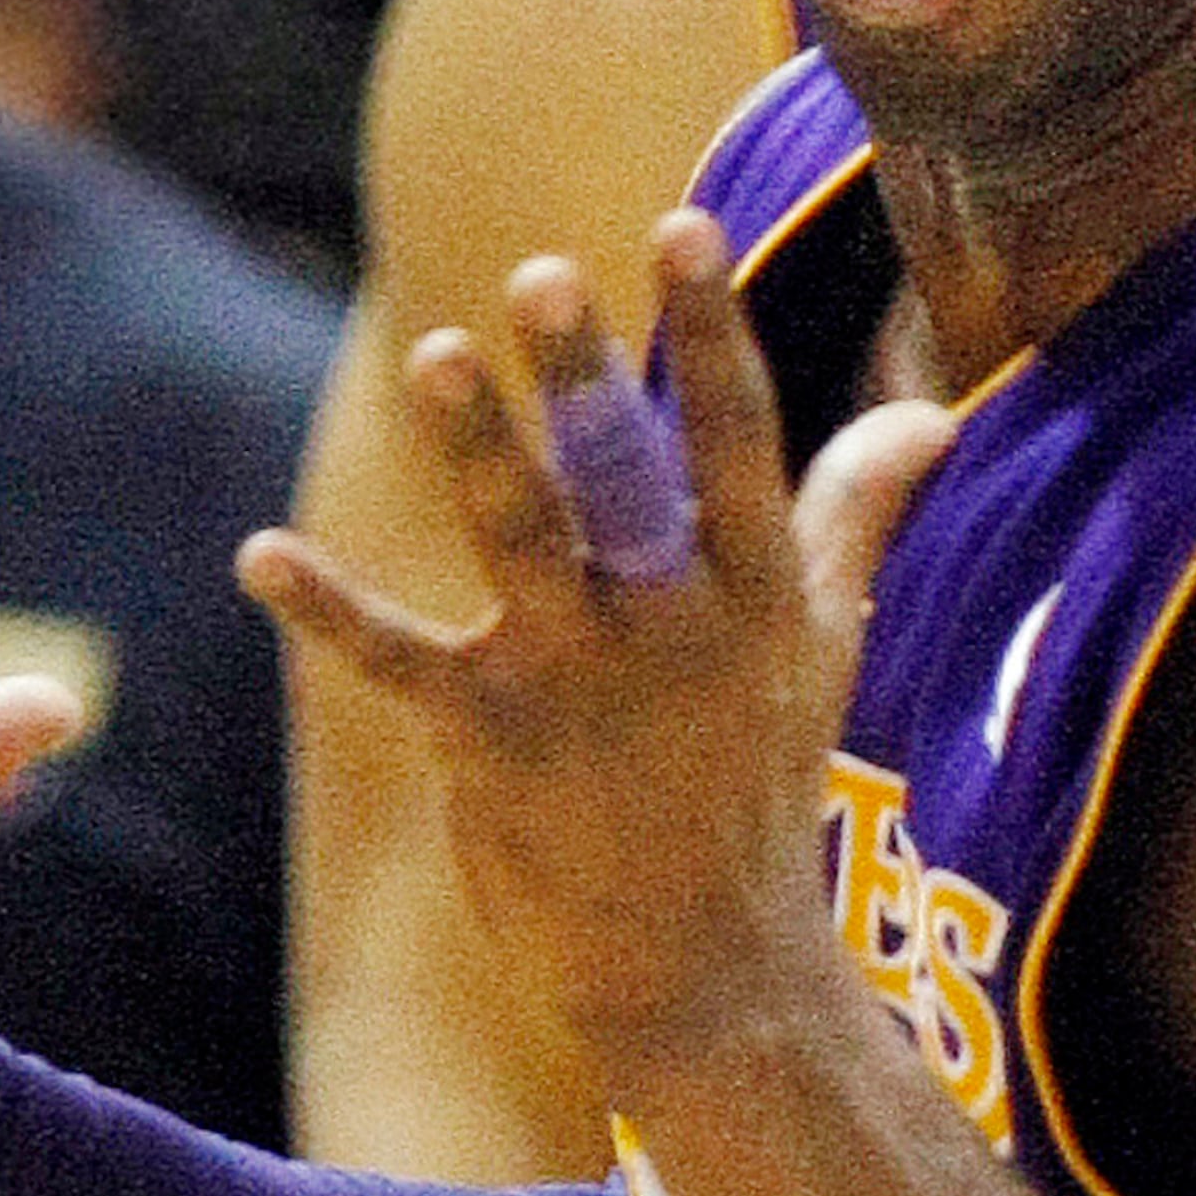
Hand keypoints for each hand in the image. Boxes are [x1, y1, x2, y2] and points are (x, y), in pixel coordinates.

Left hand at [238, 215, 947, 1082]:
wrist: (705, 971)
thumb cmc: (759, 782)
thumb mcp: (827, 643)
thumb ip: (860, 512)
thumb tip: (936, 413)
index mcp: (755, 589)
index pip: (737, 439)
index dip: (709, 329)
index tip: (681, 224)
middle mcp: (672, 627)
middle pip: (627, 479)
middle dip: (586, 380)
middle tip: (542, 274)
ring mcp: (578, 686)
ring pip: (523, 547)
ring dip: (476, 453)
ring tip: (433, 357)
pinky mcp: (488, 744)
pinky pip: (398, 664)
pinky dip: (329, 611)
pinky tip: (259, 556)